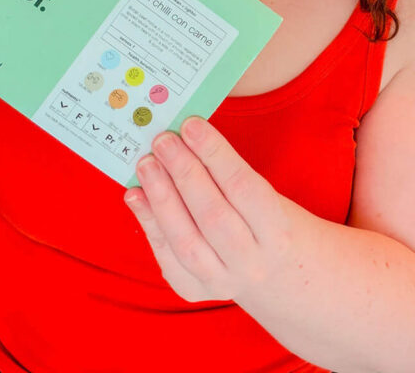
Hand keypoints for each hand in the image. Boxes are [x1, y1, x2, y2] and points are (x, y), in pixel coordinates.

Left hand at [123, 117, 293, 302]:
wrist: (272, 273)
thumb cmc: (262, 218)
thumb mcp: (263, 194)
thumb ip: (227, 170)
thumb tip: (183, 135)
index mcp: (277, 231)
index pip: (243, 187)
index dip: (215, 154)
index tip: (191, 124)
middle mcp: (252, 262)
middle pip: (213, 215)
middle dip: (184, 172)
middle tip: (163, 140)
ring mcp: (222, 282)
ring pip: (185, 241)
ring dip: (161, 198)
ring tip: (146, 164)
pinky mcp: (193, 291)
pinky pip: (166, 256)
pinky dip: (149, 222)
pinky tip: (136, 194)